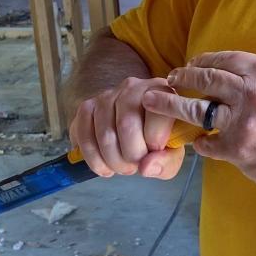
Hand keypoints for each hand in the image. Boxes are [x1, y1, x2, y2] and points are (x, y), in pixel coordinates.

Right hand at [70, 76, 185, 180]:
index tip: (154, 153)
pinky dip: (94, 159)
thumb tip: (145, 167)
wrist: (135, 131)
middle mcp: (133, 87)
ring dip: (113, 161)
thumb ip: (166, 162)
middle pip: (127, 126)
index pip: (157, 115)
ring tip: (123, 168)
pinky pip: (84, 135)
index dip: (155, 143)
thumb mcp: (171, 153)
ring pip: (105, 134)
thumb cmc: (157, 140)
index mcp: (161, 91)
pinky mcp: (87, 107)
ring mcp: (107, 96)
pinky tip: (104, 167)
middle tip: (136, 166)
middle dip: (132, 156)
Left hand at [140, 50, 255, 204]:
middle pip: (204, 80)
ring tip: (155, 101)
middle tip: (168, 79)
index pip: (223, 59)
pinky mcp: (238, 150)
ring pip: (196, 109)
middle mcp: (251, 93)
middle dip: (181, 78)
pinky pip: (208, 144)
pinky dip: (200, 143)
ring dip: (172, 104)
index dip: (202, 60)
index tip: (191, 64)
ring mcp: (243, 123)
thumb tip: (235, 75)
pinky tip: (198, 143)